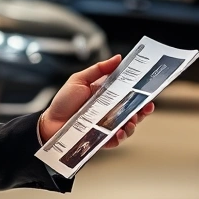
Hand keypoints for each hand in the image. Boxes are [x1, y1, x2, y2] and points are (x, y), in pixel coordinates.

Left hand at [39, 54, 155, 148]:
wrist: (49, 123)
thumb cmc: (63, 101)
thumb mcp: (79, 80)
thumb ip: (99, 69)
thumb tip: (118, 58)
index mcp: (106, 95)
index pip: (128, 93)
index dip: (140, 93)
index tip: (149, 91)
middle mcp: (109, 111)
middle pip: (132, 110)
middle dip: (142, 110)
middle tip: (145, 107)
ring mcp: (106, 126)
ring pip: (128, 126)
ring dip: (133, 124)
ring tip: (130, 121)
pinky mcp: (101, 139)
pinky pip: (115, 140)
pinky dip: (121, 137)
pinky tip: (120, 132)